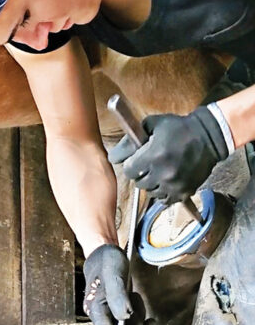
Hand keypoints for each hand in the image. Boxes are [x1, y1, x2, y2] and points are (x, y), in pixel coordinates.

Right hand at [83, 244, 145, 324]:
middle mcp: (100, 315)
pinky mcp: (116, 313)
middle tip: (136, 300)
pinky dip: (141, 323)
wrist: (105, 253)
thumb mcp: (114, 274)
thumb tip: (124, 318)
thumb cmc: (107, 262)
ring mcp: (108, 315)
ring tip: (136, 297)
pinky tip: (150, 319)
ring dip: (137, 319)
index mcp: (96, 308)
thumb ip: (118, 296)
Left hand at [108, 107, 228, 203]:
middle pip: (139, 182)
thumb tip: (115, 155)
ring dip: (151, 184)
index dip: (130, 165)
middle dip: (140, 173)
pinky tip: (166, 182)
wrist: (209, 138)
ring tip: (158, 172)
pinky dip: (163, 192)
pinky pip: (165, 200)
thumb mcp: (153, 125)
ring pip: (151, 192)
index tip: (135, 160)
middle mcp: (162, 173)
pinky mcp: (184, 192)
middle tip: (147, 165)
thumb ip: (132, 139)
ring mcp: (174, 185)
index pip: (129, 171)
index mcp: (153, 156)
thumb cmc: (180, 128)